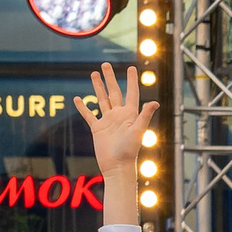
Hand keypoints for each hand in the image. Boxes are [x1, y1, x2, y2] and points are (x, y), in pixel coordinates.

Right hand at [85, 62, 156, 179]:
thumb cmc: (129, 151)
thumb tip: (154, 102)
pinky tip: (77, 99)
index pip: (131, 93)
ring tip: (93, 74)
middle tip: (105, 64)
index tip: (131, 67)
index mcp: (130, 115)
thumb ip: (144, 116)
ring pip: (102, 100)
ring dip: (98, 87)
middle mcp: (119, 115)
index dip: (131, 80)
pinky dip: (83, 107)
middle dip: (109, 78)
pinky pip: (89, 115)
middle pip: (114, 92)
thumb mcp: (138, 131)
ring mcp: (108, 121)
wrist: (117, 167)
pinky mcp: (98, 129)